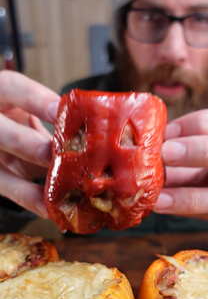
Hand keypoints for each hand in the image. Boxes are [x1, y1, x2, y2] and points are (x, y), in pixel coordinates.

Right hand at [0, 70, 59, 216]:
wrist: (3, 140)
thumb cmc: (24, 121)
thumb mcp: (35, 111)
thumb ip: (58, 120)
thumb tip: (105, 134)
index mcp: (3, 93)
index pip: (14, 89)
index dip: (37, 100)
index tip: (61, 110)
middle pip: (0, 131)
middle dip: (27, 143)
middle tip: (54, 153)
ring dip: (29, 182)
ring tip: (58, 191)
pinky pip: (9, 191)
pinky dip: (31, 201)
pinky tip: (51, 209)